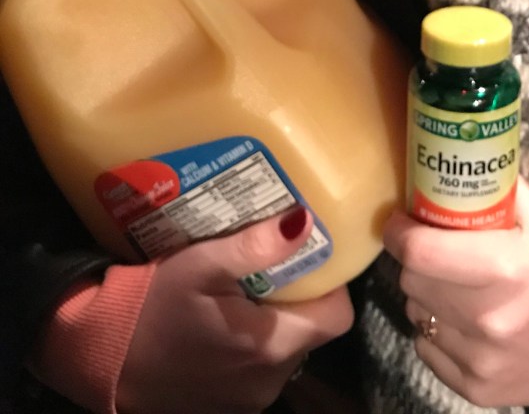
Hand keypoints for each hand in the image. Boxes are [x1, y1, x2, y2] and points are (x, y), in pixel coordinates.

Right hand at [117, 208, 353, 413]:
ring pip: (287, 350)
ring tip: (245, 286)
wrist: (103, 359)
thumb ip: (256, 246)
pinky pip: (260, 369)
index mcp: (271, 345)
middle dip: (298, 296)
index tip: (309, 257)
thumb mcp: (203, 264)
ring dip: (275, 319)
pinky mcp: (230, 407)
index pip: (337, 316)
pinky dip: (253, 343)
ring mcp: (250, 400)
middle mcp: (270, 380)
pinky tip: (225, 317)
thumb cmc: (152, 306)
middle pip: (311, 330)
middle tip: (271, 263)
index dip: (330, 284)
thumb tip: (304, 220)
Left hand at [382, 179, 528, 407]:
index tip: (401, 220)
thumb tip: (463, 155)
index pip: (420, 251)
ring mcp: (480, 357)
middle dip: (416, 259)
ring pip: (417, 312)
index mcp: (505, 266)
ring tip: (454, 284)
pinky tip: (465, 320)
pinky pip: (427, 347)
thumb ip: (502, 187)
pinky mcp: (475, 387)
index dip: (399, 232)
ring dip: (426, 294)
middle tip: (433, 248)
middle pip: (413, 279)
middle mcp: (488, 316)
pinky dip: (436, 331)